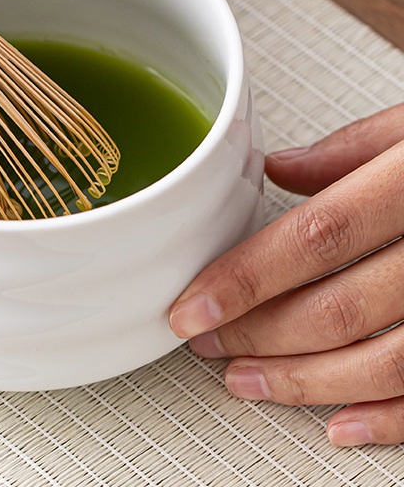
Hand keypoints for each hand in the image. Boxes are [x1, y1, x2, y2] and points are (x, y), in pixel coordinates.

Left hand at [168, 103, 403, 446]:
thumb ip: (353, 148)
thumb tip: (275, 169)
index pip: (315, 236)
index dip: (245, 278)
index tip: (189, 307)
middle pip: (338, 307)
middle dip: (259, 333)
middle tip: (203, 342)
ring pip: (386, 361)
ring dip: (306, 383)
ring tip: (244, 382)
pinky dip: (391, 419)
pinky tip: (337, 425)